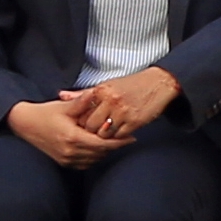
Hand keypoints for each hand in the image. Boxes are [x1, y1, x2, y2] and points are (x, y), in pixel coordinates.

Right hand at [6, 97, 121, 167]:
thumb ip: (82, 102)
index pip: (102, 144)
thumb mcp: (64, 106)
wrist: (25, 125)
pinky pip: (85, 164)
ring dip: (105, 152)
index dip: (119, 142)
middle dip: (114, 146)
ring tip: (114, 141)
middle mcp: (70, 152)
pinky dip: (94, 157)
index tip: (132, 138)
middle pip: (101, 153)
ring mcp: (66, 159)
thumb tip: (95, 93)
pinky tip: (99, 148)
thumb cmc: (45, 113)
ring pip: (94, 160)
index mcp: (72, 138)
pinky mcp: (63, 162)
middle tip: (126, 138)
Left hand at [65, 67, 185, 142]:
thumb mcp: (105, 86)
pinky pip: (119, 136)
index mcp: (101, 91)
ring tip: (106, 133)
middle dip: (90, 132)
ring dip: (104, 136)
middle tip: (92, 134)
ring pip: (104, 133)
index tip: (81, 126)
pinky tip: (119, 133)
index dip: (80, 122)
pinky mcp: (134, 121)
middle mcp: (110, 101)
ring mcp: (123, 112)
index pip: (82, 113)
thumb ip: (83, 93)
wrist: (159, 83)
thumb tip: (61, 96)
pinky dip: (118, 137)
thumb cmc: (131, 84)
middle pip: (91, 126)